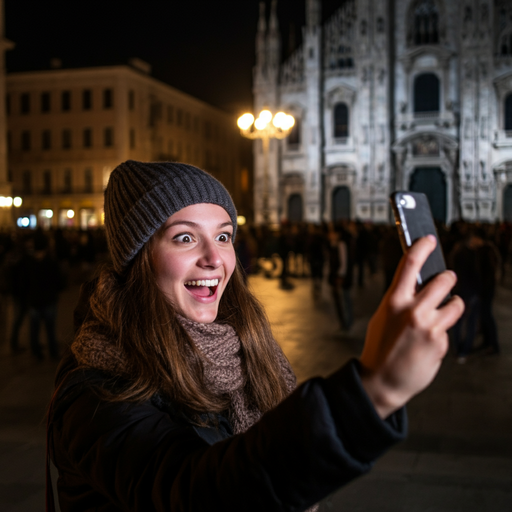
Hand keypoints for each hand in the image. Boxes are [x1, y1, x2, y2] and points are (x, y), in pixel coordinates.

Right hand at [359, 235, 463, 418]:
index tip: (429, 240)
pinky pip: (448, 328)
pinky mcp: (440, 342)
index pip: (410, 264)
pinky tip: (428, 341)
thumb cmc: (379, 348)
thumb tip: (417, 287)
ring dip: (451, 305)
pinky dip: (442, 330)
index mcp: (394, 301)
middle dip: (448, 278)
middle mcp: (413, 310)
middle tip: (446, 279)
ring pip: (455, 303)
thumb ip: (400, 301)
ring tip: (442, 313)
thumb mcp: (383, 317)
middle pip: (444, 280)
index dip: (422, 247)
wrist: (382, 380)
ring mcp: (429, 326)